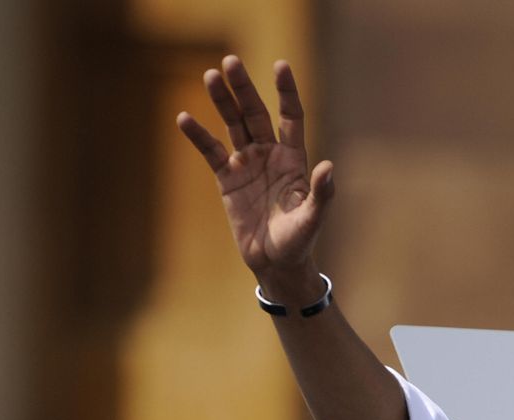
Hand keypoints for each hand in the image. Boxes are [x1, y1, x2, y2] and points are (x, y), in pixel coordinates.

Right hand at [175, 56, 332, 300]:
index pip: (291, 117)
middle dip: (244, 89)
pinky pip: (211, 151)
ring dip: (222, 102)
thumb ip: (322, 193)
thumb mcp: (312, 219)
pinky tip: (185, 117)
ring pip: (233, 125)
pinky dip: (199, 136)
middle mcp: (270, 155)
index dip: (286, 92)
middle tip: (230, 62)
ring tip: (209, 76)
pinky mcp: (227, 178)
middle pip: (256, 114)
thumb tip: (329, 167)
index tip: (280, 65)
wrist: (275, 263)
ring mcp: (248, 164)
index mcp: (294, 159)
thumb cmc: (299, 241)